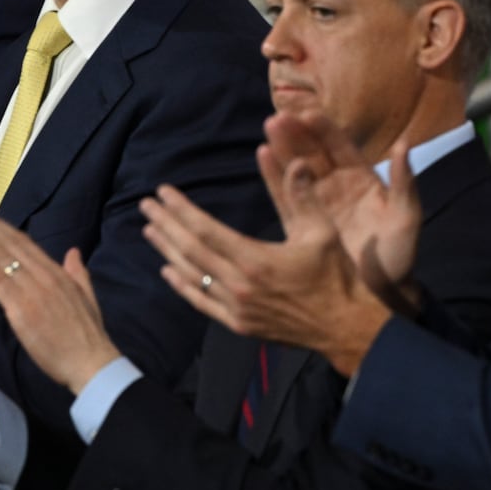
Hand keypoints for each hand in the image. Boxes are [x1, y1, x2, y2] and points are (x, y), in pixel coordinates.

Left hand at [0, 201, 120, 394]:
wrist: (92, 363)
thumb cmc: (88, 336)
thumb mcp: (87, 298)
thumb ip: (78, 273)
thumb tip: (73, 252)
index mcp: (56, 273)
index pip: (24, 243)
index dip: (1, 227)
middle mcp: (43, 275)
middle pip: (9, 242)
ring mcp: (31, 290)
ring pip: (0, 255)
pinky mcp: (21, 309)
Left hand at [140, 156, 391, 377]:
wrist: (346, 327)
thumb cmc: (336, 277)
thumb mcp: (322, 232)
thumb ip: (304, 197)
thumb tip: (296, 162)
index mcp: (255, 260)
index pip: (205, 230)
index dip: (180, 210)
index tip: (163, 192)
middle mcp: (239, 285)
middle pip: (190, 250)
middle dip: (165, 225)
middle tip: (145, 205)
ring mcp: (236, 308)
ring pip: (191, 275)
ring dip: (167, 251)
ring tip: (149, 230)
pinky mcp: (239, 325)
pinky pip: (201, 303)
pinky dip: (181, 285)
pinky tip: (167, 270)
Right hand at [261, 111, 421, 307]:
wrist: (380, 297)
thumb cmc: (398, 259)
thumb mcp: (406, 219)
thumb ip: (404, 183)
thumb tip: (405, 145)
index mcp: (363, 182)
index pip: (342, 148)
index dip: (326, 131)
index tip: (309, 114)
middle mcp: (337, 188)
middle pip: (314, 154)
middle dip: (297, 134)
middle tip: (278, 117)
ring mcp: (317, 204)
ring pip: (297, 170)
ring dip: (282, 149)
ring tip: (267, 128)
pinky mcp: (302, 224)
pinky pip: (285, 195)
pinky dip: (274, 176)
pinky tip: (262, 155)